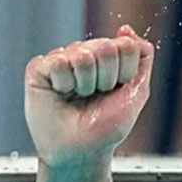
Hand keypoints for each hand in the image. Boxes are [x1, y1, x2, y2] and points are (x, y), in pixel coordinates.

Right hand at [24, 25, 153, 164]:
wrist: (81, 151)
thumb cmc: (107, 127)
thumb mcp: (136, 93)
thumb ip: (141, 59)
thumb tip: (126, 30)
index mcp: (110, 59)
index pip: (126, 45)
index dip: (126, 73)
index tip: (118, 90)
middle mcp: (86, 55)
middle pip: (106, 47)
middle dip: (107, 79)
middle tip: (97, 96)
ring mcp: (63, 59)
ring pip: (82, 55)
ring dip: (86, 84)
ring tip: (79, 97)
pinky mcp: (40, 67)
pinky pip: (58, 62)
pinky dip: (64, 83)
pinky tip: (61, 93)